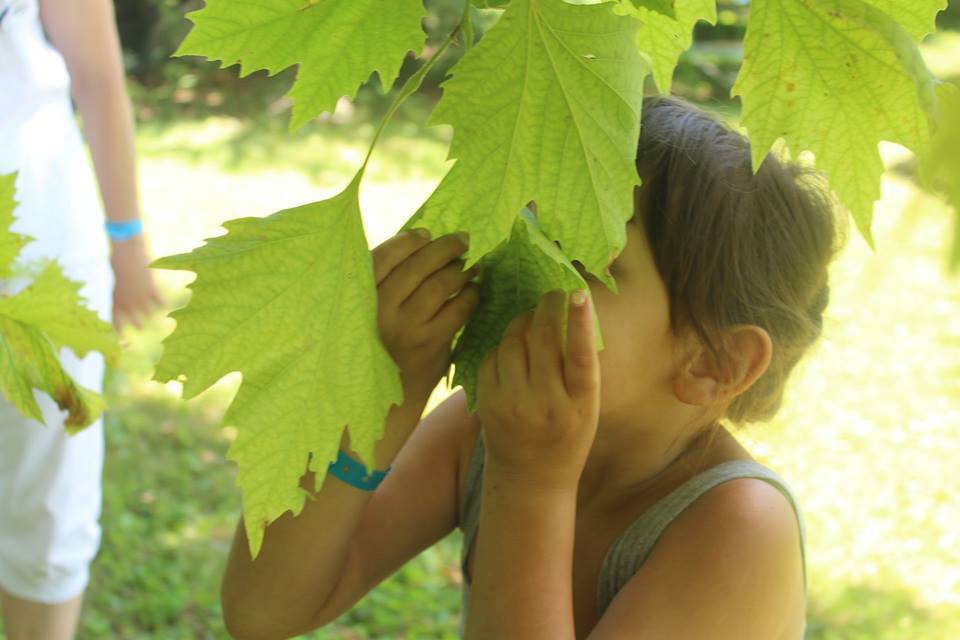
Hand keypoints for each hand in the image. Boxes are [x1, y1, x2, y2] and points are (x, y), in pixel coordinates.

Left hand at [110, 234, 165, 330]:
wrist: (125, 251)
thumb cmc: (117, 265)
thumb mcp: (114, 283)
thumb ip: (119, 297)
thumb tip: (124, 305)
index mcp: (115, 302)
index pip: (116, 324)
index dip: (120, 336)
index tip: (124, 344)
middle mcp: (128, 304)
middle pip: (136, 322)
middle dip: (140, 326)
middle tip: (144, 328)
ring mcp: (141, 298)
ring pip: (150, 314)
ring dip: (154, 314)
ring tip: (161, 318)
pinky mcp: (152, 290)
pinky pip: (161, 302)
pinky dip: (164, 303)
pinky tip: (167, 304)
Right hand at [373, 228, 479, 406]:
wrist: (386, 394)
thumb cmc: (380, 343)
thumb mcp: (369, 311)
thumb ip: (385, 279)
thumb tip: (423, 238)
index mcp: (360, 298)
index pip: (382, 257)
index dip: (407, 241)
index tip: (427, 233)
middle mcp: (380, 312)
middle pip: (417, 266)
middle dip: (444, 248)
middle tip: (463, 240)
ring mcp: (406, 328)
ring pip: (441, 285)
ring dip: (461, 270)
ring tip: (470, 266)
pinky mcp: (430, 344)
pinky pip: (458, 310)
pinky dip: (470, 295)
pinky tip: (474, 290)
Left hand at [476, 288, 599, 490]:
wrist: (530, 480)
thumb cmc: (567, 436)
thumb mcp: (586, 408)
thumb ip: (580, 369)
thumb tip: (571, 315)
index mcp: (580, 404)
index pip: (581, 355)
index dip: (580, 320)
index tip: (578, 292)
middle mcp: (545, 402)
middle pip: (542, 338)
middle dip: (547, 307)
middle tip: (553, 295)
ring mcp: (512, 403)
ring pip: (513, 342)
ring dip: (523, 322)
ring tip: (533, 321)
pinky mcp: (487, 402)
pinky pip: (492, 356)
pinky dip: (503, 346)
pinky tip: (513, 350)